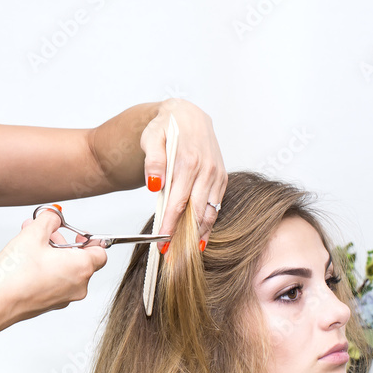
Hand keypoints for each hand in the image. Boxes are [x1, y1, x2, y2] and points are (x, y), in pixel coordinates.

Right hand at [0, 208, 106, 328]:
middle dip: (62, 242)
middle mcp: (78, 285)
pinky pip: (56, 282)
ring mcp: (65, 297)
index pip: (100, 252)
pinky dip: (47, 269)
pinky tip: (28, 261)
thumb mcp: (34, 233)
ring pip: (66, 270)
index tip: (78, 233)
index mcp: (81, 267)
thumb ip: (49, 219)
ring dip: (52, 254)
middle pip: (80, 259)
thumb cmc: (17, 274)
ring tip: (31, 243)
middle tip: (47, 233)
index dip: (90, 239)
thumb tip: (54, 216)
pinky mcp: (51, 304)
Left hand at [140, 99, 226, 241]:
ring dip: (199, 235)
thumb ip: (152, 160)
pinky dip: (208, 224)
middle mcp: (207, 170)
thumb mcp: (151, 137)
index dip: (170, 224)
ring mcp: (216, 175)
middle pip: (196, 212)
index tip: (162, 242)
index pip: (178, 202)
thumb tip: (155, 185)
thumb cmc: (166, 127)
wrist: (187, 115)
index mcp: (189, 162)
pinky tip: (199, 239)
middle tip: (172, 257)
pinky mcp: (221, 179)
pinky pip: (216, 206)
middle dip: (184, 237)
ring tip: (185, 255)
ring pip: (209, 212)